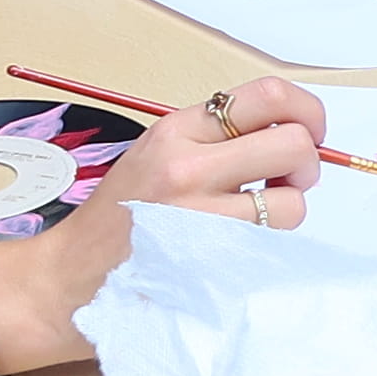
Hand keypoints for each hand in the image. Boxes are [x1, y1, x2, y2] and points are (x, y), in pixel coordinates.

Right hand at [49, 77, 327, 310]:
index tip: (308, 133)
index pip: (267, 96)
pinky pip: (271, 245)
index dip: (306, 111)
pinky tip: (238, 248)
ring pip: (292, 202)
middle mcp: (187, 166)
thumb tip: (293, 135)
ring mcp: (197, 216)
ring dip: (287, 212)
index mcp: (176, 130)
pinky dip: (269, 245)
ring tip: (256, 219)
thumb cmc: (118, 220)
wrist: (68, 279)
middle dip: (307, 164)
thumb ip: (216, 140)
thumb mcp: (156, 155)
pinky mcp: (206, 261)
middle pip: (293, 143)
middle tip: (286, 183)